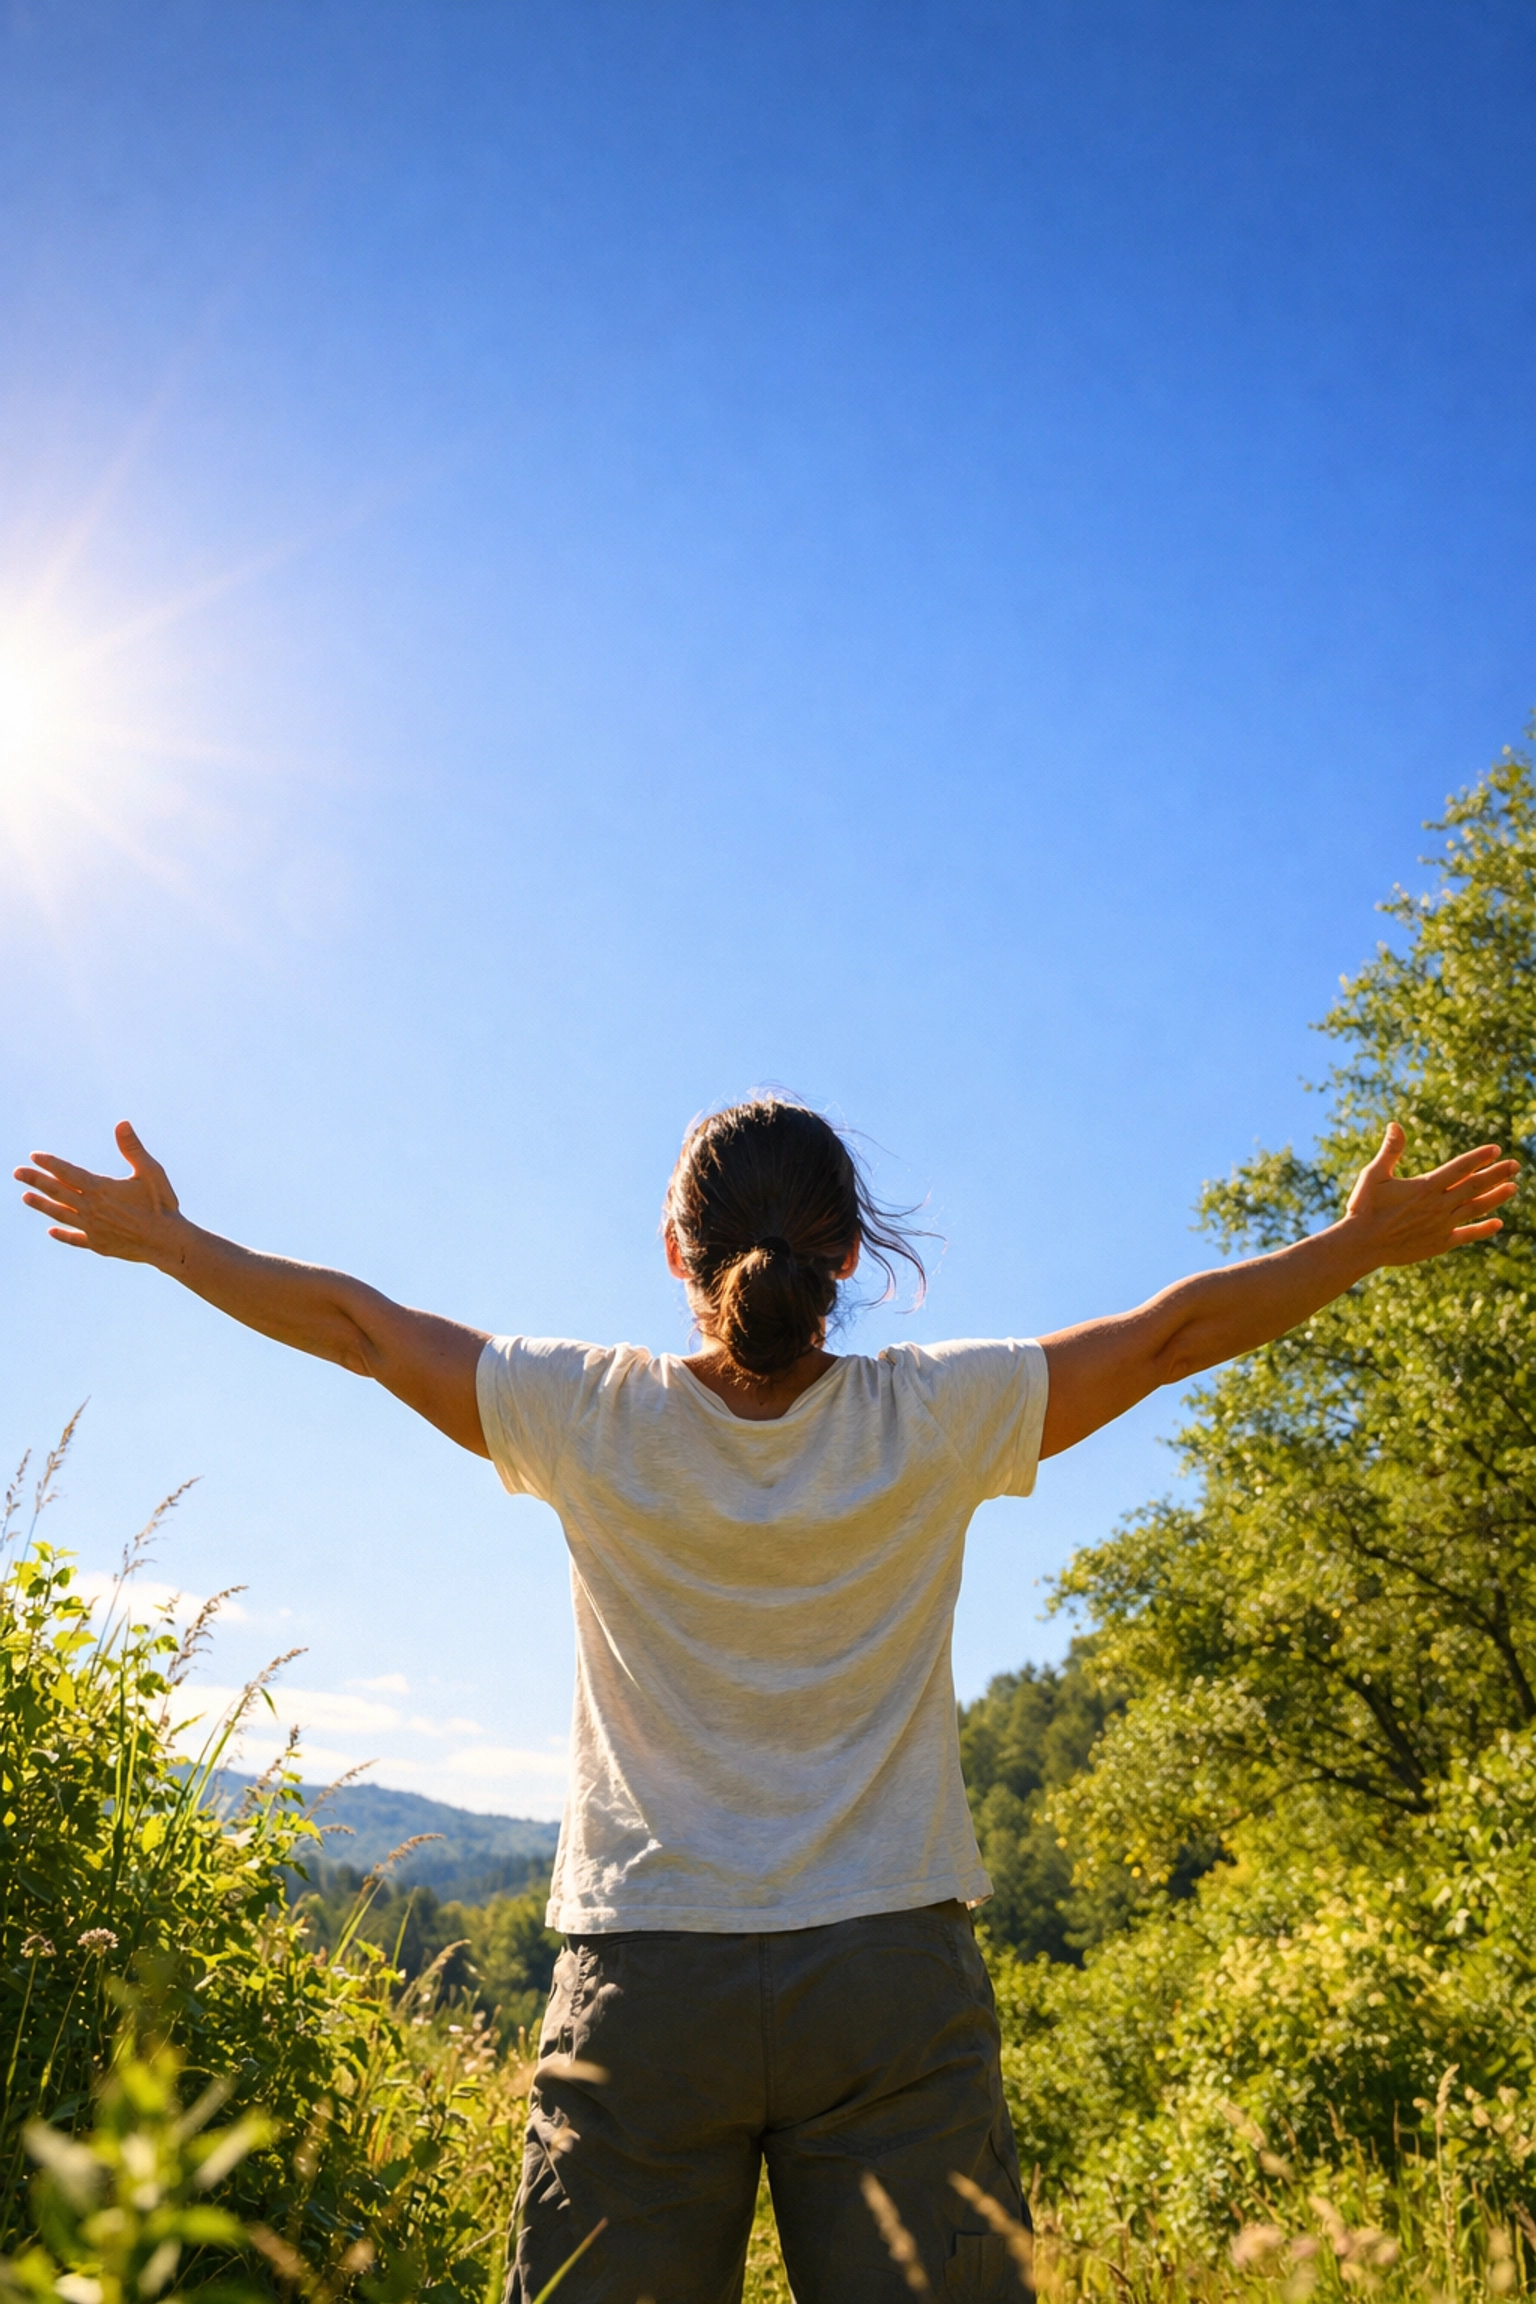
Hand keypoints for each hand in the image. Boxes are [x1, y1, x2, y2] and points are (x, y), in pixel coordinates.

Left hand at [14, 1123, 184, 1263]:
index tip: (34, 1156)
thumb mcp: (151, 1172)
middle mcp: (91, 1209)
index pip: (68, 1173)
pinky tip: (51, 1231)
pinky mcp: (98, 1244)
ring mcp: (92, 1228)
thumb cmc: (161, 1205)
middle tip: (17, 1173)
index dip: (51, 1164)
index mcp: (101, 1189)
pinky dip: (62, 1234)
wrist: (167, 1242)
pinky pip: (75, 1238)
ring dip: (42, 1205)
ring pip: (61, 1214)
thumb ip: (133, 1148)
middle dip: (36, 1181)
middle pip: (58, 1192)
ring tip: (25, 1197)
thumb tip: (122, 1124)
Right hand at [1343, 1123, 1517, 1266]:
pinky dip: (1484, 1229)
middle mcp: (1438, 1205)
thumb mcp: (1373, 1175)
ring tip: (1513, 1187)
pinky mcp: (1439, 1243)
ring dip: (1496, 1197)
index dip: (1479, 1158)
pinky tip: (1498, 1223)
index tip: (1496, 1149)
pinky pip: (1467, 1235)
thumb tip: (1395, 1124)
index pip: (1460, 1167)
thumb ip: (1390, 1150)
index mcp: (1425, 1186)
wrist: (1362, 1245)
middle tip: (1515, 1165)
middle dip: (1497, 1174)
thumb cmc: (1364, 1208)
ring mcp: (1442, 1225)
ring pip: (1476, 1208)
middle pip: (1475, 1186)